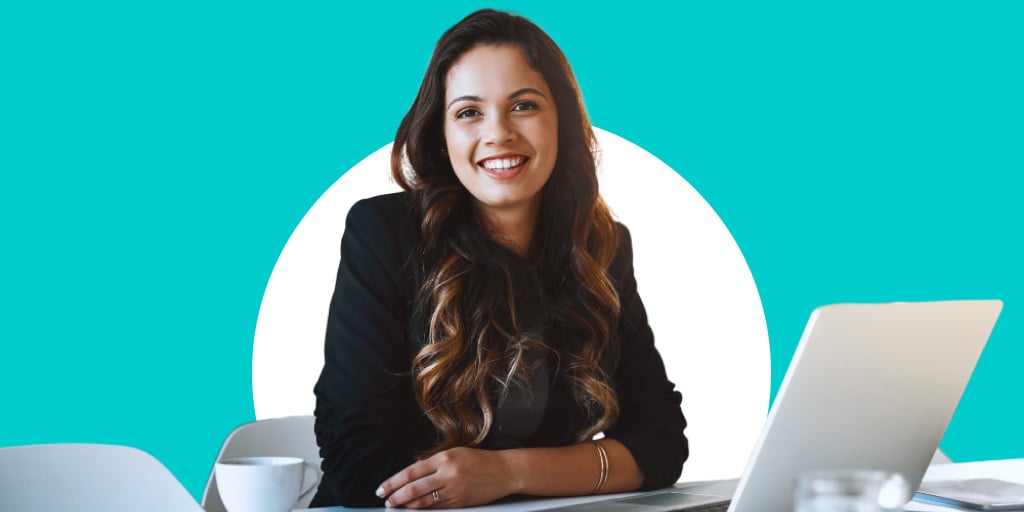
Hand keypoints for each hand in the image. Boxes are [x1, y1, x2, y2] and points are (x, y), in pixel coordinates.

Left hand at [376, 446, 514, 507]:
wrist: (504, 471)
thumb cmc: (479, 460)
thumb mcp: (455, 453)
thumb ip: (433, 462)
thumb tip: (413, 471)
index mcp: (444, 458)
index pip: (411, 472)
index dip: (394, 482)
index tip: (382, 488)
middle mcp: (447, 474)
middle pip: (414, 489)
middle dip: (396, 497)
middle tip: (386, 501)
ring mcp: (454, 490)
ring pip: (423, 502)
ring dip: (407, 506)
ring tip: (397, 507)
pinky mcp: (460, 503)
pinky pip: (437, 508)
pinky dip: (423, 510)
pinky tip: (415, 510)